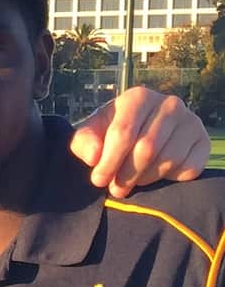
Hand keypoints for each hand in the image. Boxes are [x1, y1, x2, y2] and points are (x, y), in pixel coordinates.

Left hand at [71, 87, 208, 197]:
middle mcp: (169, 104)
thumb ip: (84, 143)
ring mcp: (190, 121)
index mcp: (138, 97)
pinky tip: (154, 174)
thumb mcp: (89, 136)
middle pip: (147, 148)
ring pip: (168, 160)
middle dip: (126, 174)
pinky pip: (188, 168)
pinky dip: (169, 178)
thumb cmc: (108, 135)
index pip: (123, 133)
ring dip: (145, 178)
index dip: (109, 161)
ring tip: (132, 181)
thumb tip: (94, 156)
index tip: (98, 180)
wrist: (139, 134)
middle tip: (115, 189)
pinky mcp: (203, 141)